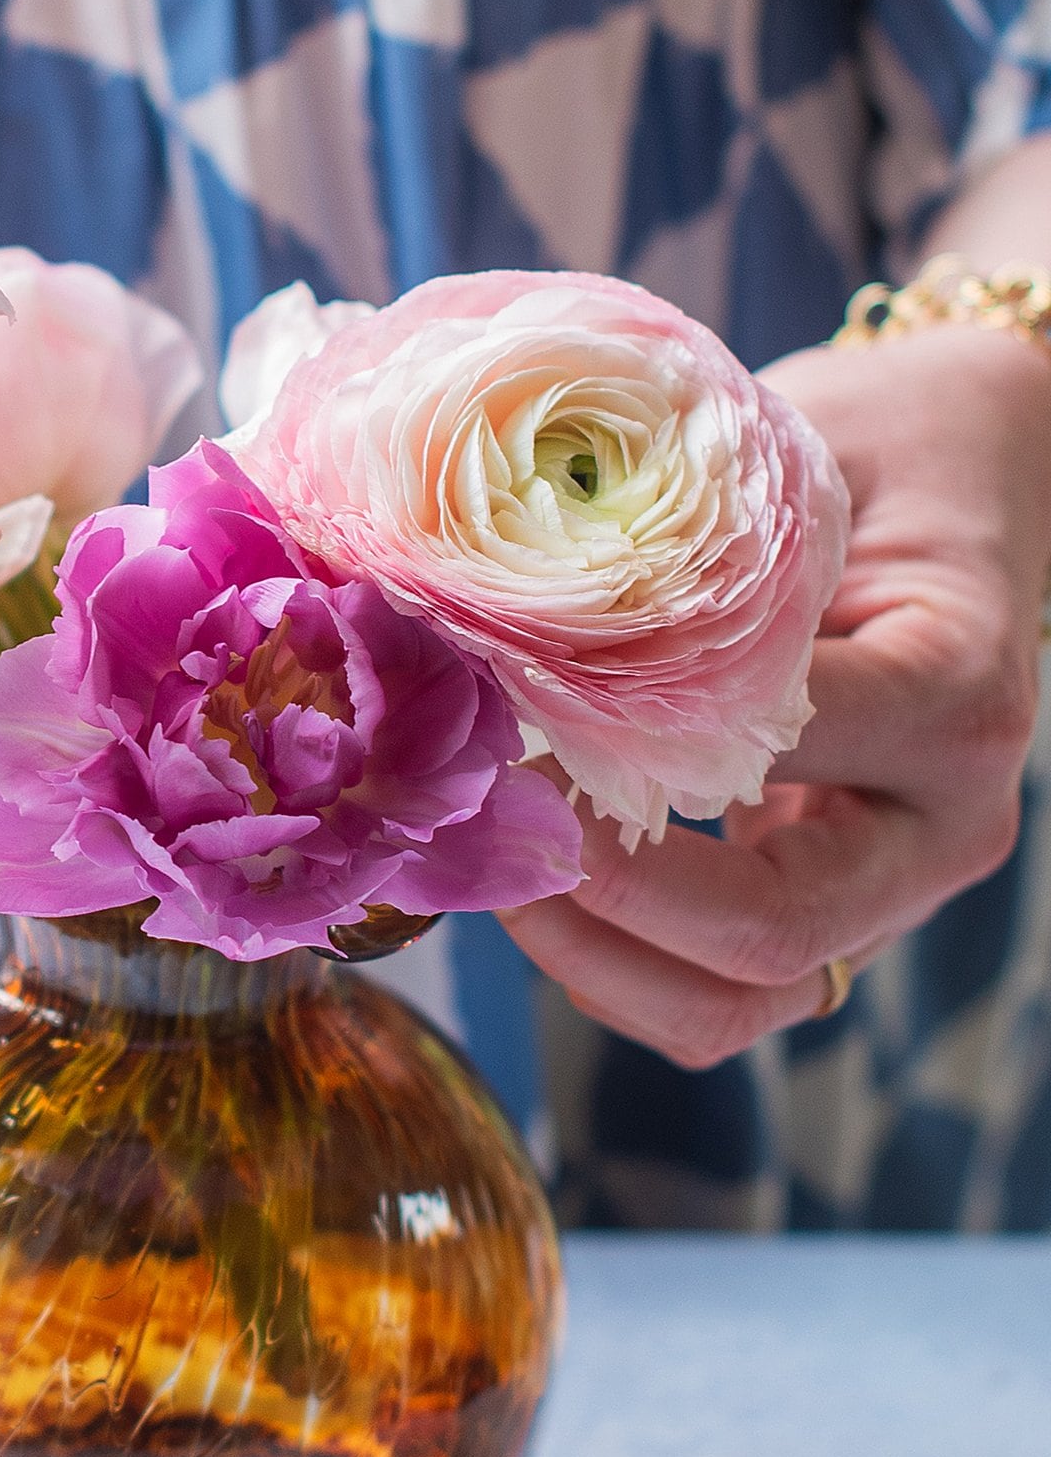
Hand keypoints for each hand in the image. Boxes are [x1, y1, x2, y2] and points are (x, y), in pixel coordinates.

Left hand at [499, 324, 1050, 1067]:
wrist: (964, 484)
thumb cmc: (880, 452)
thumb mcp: (801, 452)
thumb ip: (693, 543)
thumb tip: (503, 618)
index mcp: (950, 696)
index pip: (774, 756)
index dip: (618, 755)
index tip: (506, 720)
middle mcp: (940, 822)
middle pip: (771, 936)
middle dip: (601, 899)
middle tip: (492, 826)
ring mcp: (891, 888)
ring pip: (742, 1004)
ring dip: (595, 961)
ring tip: (497, 873)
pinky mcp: (833, 916)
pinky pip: (718, 997)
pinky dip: (612, 967)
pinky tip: (538, 890)